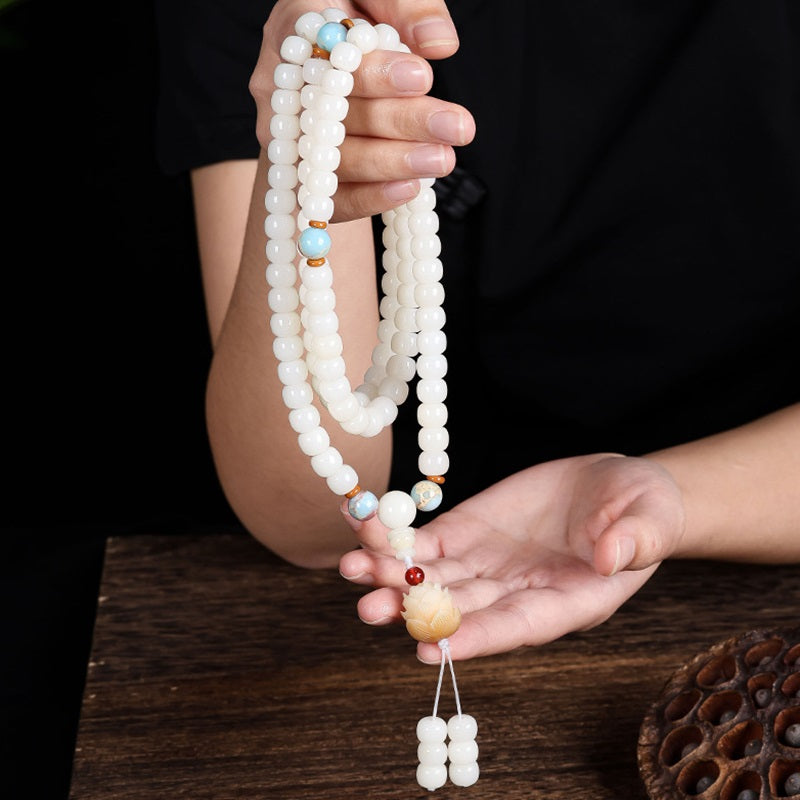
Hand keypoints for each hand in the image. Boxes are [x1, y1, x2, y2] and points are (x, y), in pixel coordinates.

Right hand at [249, 0, 474, 220]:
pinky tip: (410, 188)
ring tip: (443, 159)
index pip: (328, 54)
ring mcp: (286, 136)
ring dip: (392, 162)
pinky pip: (332, 197)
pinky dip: (371, 198)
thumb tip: (440, 43)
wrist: (335, 75)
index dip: (374, 72)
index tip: (423, 77)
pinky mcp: (299, 178)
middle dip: (400, 121)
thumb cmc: (361, 23)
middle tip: (456, 127)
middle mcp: (280, 84)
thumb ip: (407, 6)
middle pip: (337, 112)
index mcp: (298, 27)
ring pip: (335, 158)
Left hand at [338, 454, 685, 660]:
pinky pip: (426, 536)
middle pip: (459, 607)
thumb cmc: (643, 510)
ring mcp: (487, 563)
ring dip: (390, 573)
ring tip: (350, 567)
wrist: (614, 486)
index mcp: (563, 604)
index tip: (430, 646)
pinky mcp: (468, 530)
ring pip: (433, 575)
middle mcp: (515, 593)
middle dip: (412, 609)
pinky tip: (362, 523)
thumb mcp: (650, 519)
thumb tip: (610, 558)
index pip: (516, 628)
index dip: (475, 638)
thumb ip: (634, 541)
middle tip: (367, 606)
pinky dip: (394, 534)